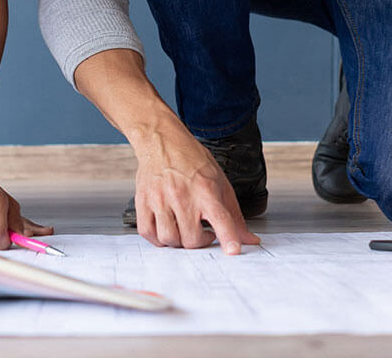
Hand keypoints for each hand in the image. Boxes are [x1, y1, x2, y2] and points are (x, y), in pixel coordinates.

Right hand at [134, 132, 259, 254]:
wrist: (162, 140)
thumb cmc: (190, 158)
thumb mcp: (219, 180)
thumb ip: (234, 214)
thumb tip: (248, 239)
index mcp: (205, 188)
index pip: (220, 218)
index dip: (228, 237)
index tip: (233, 251)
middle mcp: (182, 195)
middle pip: (192, 238)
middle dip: (200, 242)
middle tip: (203, 232)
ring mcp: (160, 198)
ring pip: (169, 239)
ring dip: (179, 241)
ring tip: (184, 228)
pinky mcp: (143, 201)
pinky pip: (148, 233)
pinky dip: (158, 238)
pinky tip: (167, 228)